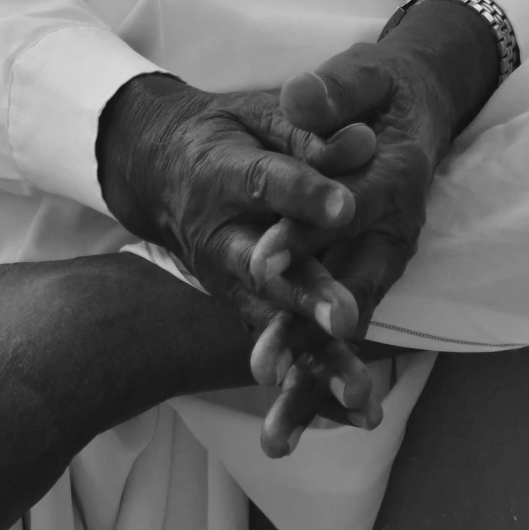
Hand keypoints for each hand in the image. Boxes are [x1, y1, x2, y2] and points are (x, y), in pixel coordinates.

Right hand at [96, 71, 382, 425]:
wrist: (160, 165)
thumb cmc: (230, 131)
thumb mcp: (265, 114)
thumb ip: (314, 131)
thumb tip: (368, 139)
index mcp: (221, 172)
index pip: (268, 184)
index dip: (306, 195)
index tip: (348, 206)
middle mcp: (217, 235)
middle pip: (264, 268)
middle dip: (306, 295)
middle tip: (346, 318)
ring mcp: (224, 279)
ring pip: (270, 322)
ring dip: (312, 361)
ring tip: (358, 393)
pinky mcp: (239, 307)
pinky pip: (275, 349)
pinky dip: (309, 386)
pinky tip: (352, 415)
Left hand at [246, 0, 502, 454]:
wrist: (420, 107)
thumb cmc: (384, 88)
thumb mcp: (364, 74)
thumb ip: (334, 90)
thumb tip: (300, 97)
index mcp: (393, 176)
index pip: (349, 206)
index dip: (308, 234)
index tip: (265, 261)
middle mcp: (394, 228)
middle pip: (353, 284)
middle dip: (309, 328)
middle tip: (264, 365)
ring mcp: (383, 260)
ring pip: (349, 324)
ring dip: (315, 377)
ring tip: (276, 432)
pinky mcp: (367, 278)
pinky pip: (347, 335)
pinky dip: (324, 381)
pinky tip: (292, 424)